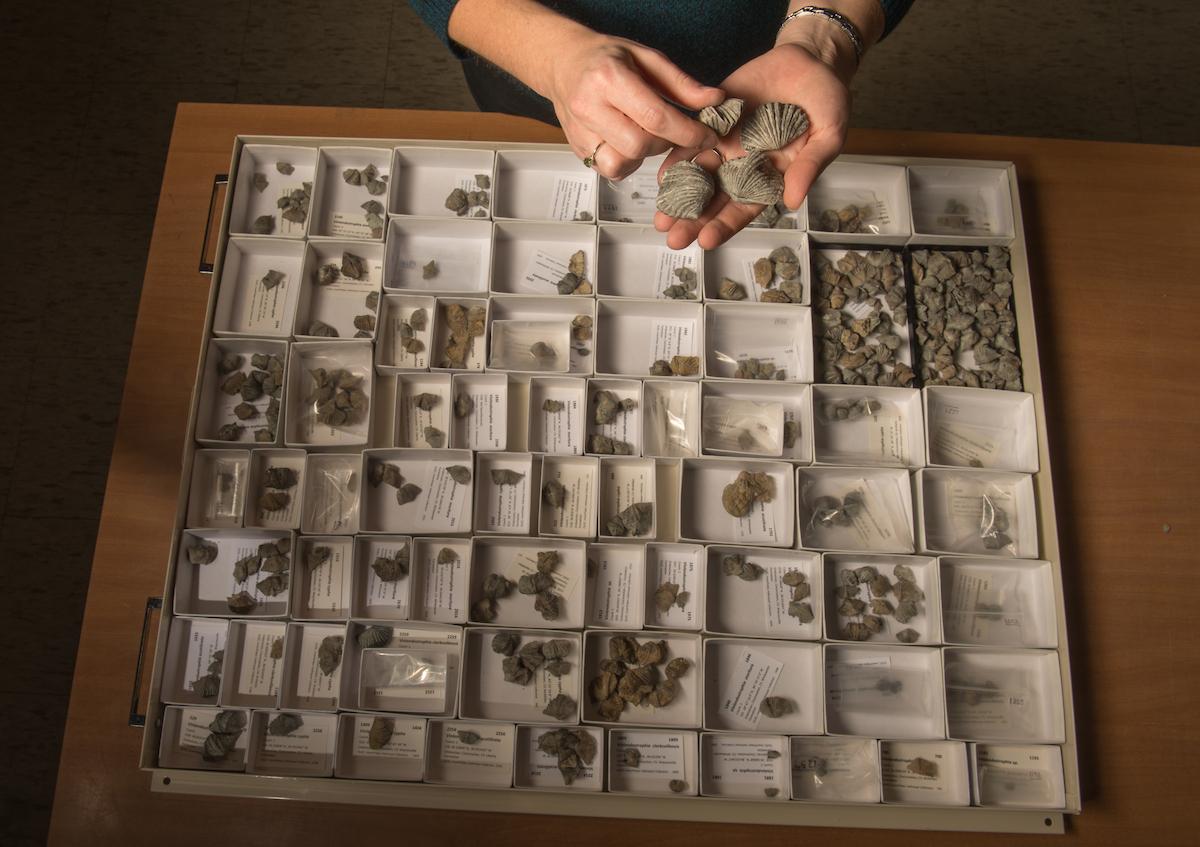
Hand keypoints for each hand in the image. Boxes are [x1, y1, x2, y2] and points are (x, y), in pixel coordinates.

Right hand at [544, 33, 724, 180]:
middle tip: (670, 131)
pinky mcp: (577, 149)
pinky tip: (629, 143)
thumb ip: (682, 84)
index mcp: (609, 78)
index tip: (705, 135)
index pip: (654, 117)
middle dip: (664, 143)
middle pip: (638, 145)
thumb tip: (715, 100)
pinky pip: (609, 169)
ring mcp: (580, 131)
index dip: (687, 132)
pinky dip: (627, 162)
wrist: (564, 63)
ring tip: (645, 135)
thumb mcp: (647, 58)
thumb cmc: (606, 58)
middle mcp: (589, 107)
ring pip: (620, 163)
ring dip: (643, 156)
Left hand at [653, 41, 851, 248]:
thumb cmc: (826, 101)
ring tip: (661, 218)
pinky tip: (663, 176)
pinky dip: (678, 158)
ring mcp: (727, 142)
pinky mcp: (714, 118)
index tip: (707, 241)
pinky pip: (692, 139)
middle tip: (673, 239)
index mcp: (771, 176)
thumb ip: (809, 167)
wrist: (810, 60)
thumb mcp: (829, 135)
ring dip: (679, 196)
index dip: (726, 225)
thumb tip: (793, 201)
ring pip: (699, 174)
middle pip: (716, 198)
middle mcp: (744, 165)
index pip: (745, 208)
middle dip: (694, 220)